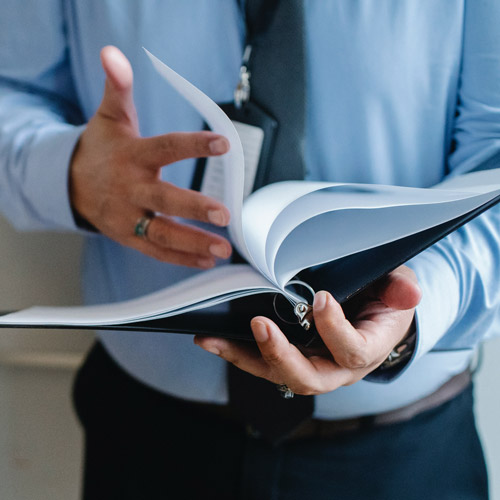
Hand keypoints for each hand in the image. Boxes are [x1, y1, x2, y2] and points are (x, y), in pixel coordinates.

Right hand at [70, 46, 231, 267]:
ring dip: (193, 242)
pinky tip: (206, 260)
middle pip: (164, 199)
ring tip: (223, 249)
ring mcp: (129, 216)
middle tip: (224, 215)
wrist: (70, 183)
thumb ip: (118, 87)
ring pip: (162, 232)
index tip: (224, 143)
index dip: (194, 145)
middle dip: (194, 208)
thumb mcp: (110, 116)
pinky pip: (156, 250)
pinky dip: (181, 258)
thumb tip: (113, 53)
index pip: (166, 147)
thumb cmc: (101, 148)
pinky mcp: (129, 236)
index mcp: (132, 156)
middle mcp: (130, 188)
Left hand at [195, 265, 421, 394]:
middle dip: (281, 355)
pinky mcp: (291, 358)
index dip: (334, 329)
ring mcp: (312, 365)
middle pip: (308, 378)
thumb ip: (400, 289)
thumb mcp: (396, 287)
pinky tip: (210, 339)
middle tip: (259, 325)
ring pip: (277, 375)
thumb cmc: (384, 298)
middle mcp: (337, 368)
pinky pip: (262, 363)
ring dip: (244, 357)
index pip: (351, 351)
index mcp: (368, 349)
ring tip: (212, 339)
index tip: (320, 298)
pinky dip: (236, 352)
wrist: (373, 315)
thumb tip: (410, 292)